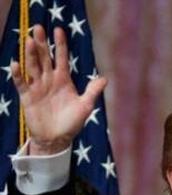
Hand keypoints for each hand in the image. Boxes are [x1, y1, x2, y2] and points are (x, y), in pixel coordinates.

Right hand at [10, 25, 105, 155]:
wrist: (57, 139)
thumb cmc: (72, 122)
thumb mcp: (85, 106)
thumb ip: (92, 91)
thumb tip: (105, 78)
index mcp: (63, 80)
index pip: (62, 58)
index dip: (61, 45)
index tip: (59, 30)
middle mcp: (49, 80)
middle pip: (45, 58)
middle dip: (43, 43)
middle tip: (38, 27)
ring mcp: (38, 87)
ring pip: (33, 66)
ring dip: (31, 54)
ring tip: (30, 41)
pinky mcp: (27, 97)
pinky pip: (21, 83)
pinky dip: (18, 74)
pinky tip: (16, 64)